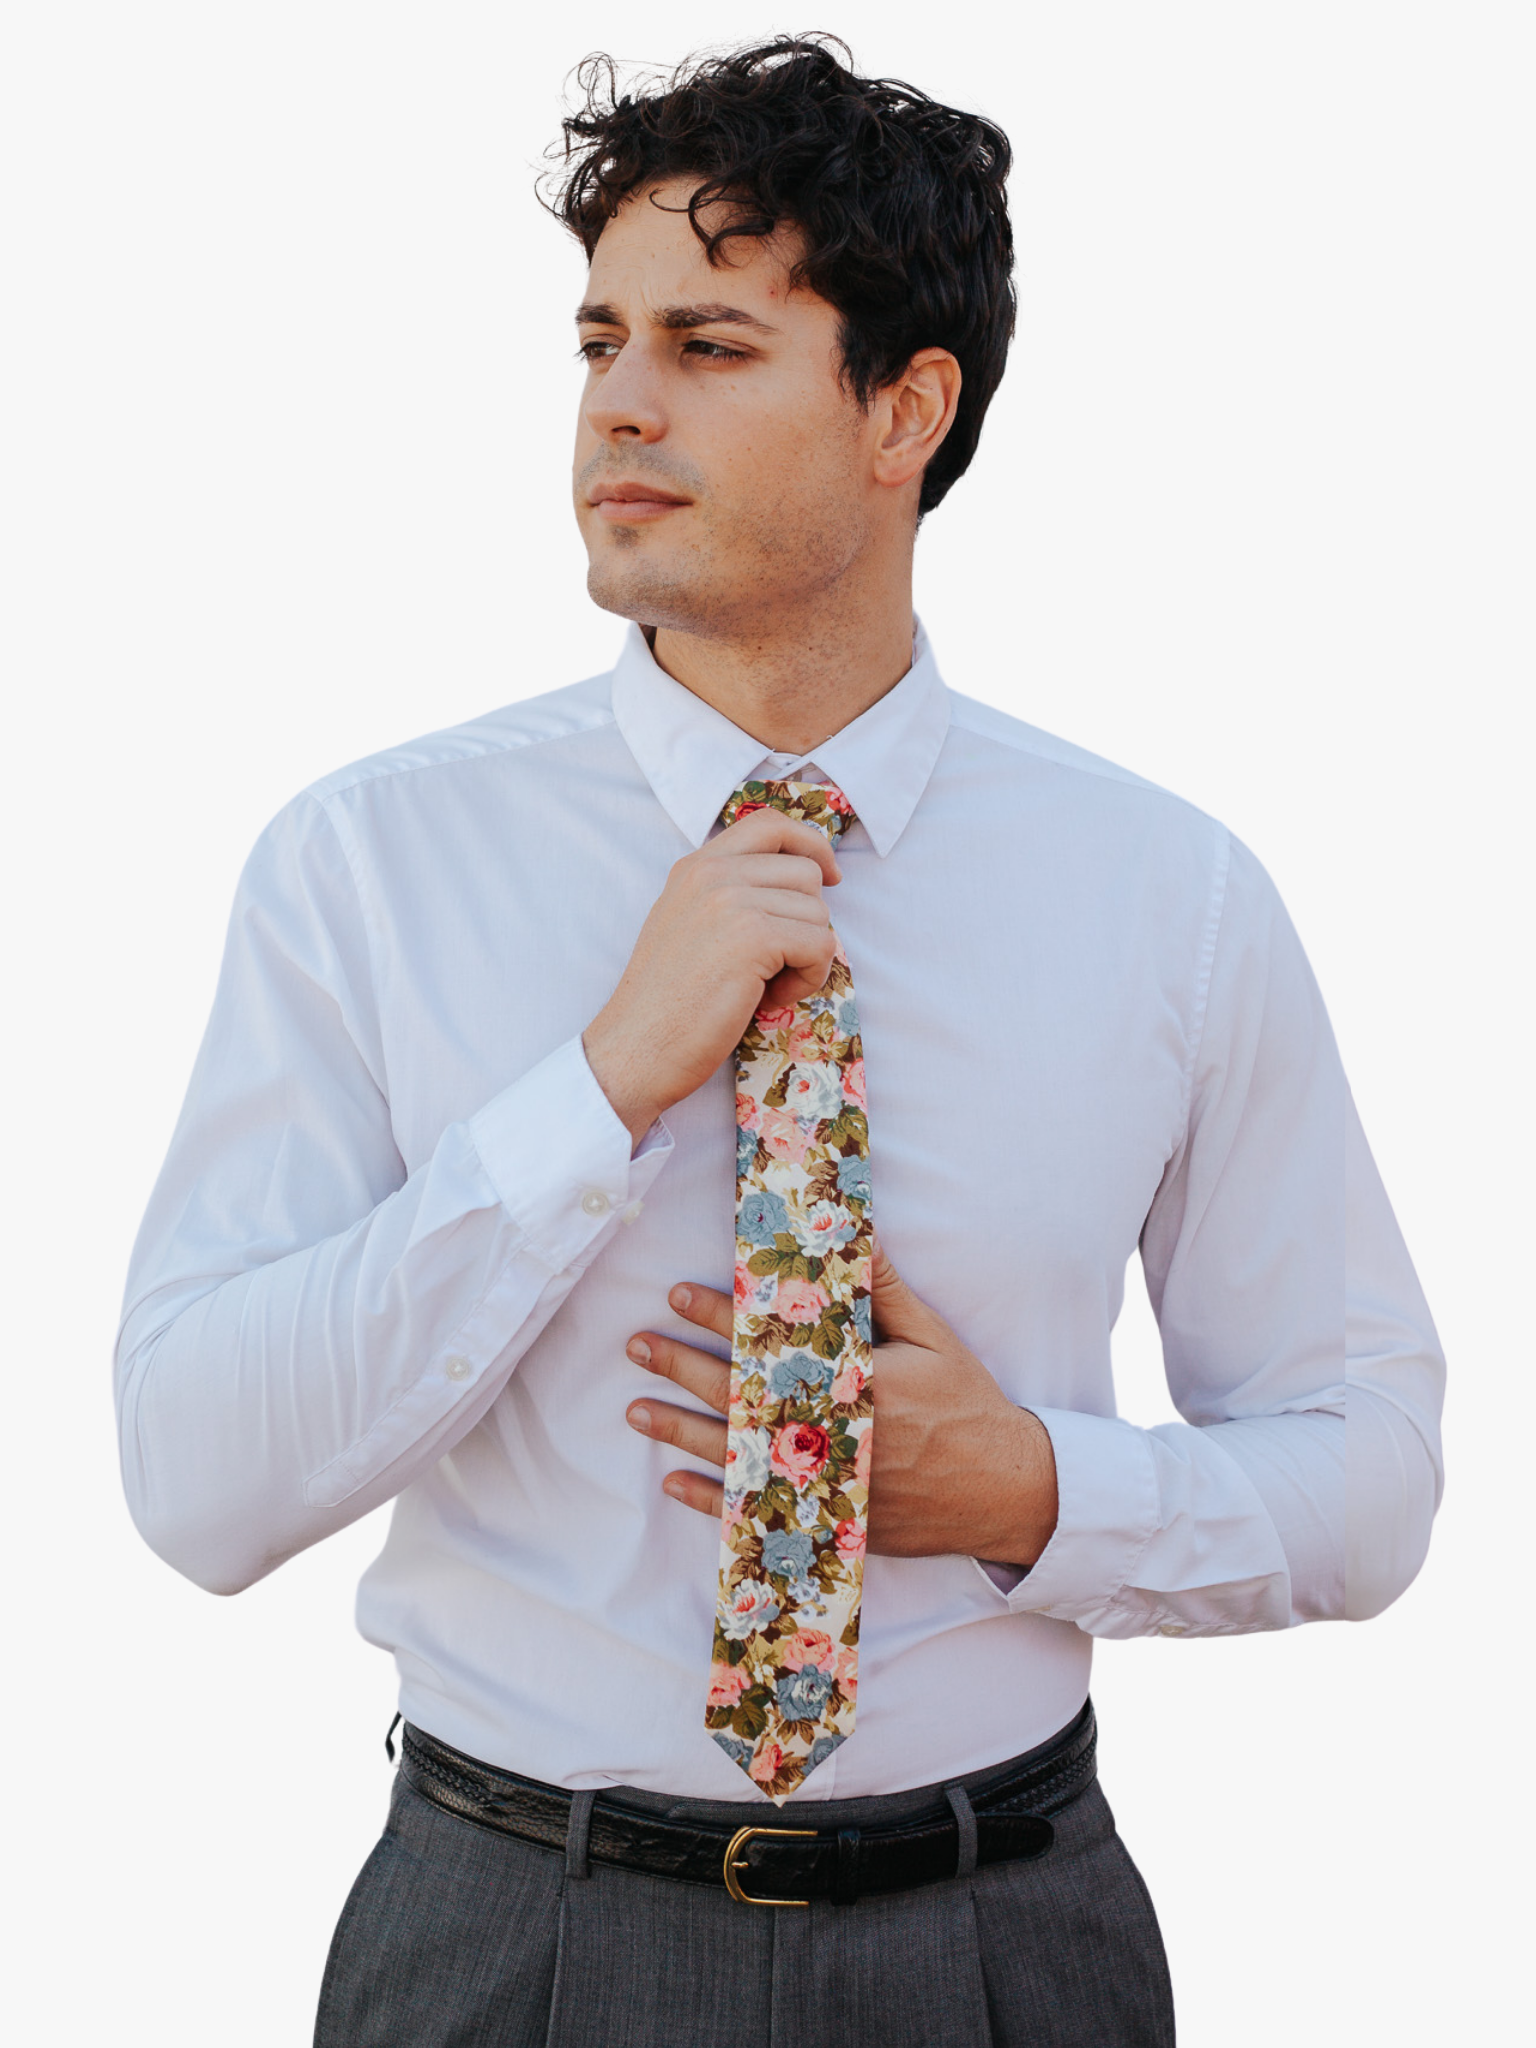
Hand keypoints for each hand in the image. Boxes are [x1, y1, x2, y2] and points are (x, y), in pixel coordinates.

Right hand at [583, 809, 841, 1145]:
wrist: (637, 1047)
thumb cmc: (668, 1003)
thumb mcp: (690, 926)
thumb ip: (729, 896)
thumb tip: (803, 884)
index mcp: (694, 866)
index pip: (769, 823)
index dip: (810, 844)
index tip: (830, 877)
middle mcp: (711, 872)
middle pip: (806, 873)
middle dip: (805, 923)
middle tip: (770, 967)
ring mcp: (731, 900)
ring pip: (818, 912)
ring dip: (805, 958)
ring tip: (761, 987)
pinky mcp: (754, 936)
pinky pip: (821, 945)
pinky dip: (808, 979)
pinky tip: (767, 999)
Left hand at [623, 1246, 1058, 1568]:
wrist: (1001, 1491)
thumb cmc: (968, 1406)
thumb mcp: (935, 1338)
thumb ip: (887, 1289)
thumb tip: (855, 1233)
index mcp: (851, 1379)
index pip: (766, 1340)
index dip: (718, 1314)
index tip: (677, 1294)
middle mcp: (826, 1430)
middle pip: (735, 1394)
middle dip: (681, 1365)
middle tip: (637, 1343)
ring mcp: (820, 1480)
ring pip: (731, 1453)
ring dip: (677, 1429)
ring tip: (634, 1410)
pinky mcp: (822, 1518)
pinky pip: (752, 1512)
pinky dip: (709, 1499)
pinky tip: (673, 1482)